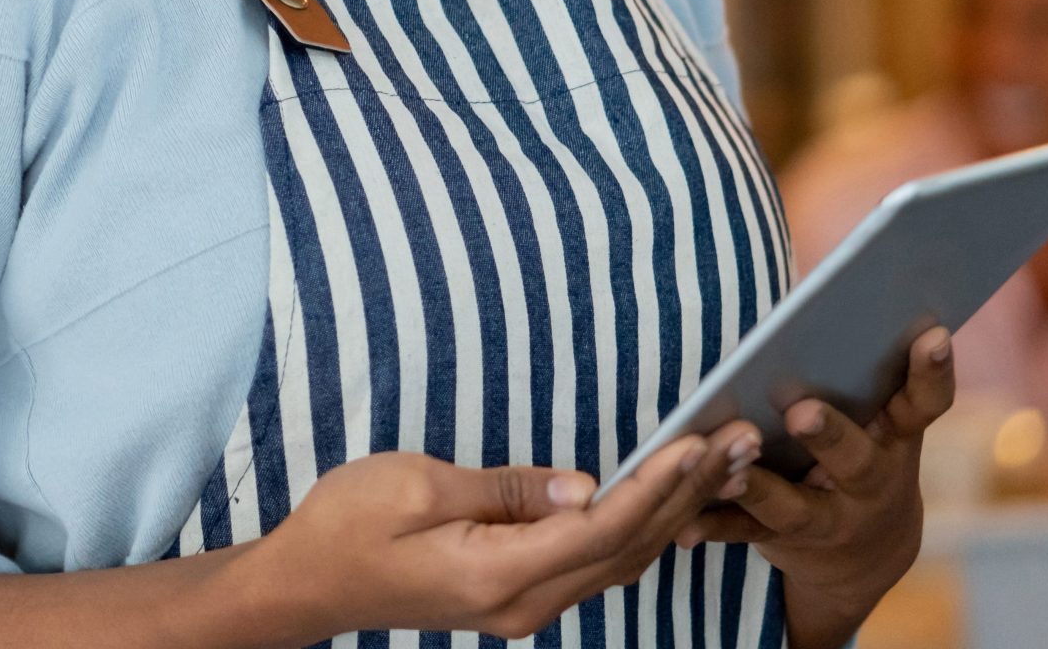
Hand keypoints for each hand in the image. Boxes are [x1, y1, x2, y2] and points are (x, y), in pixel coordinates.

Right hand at [241, 419, 762, 642]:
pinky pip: (596, 563)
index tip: (699, 441)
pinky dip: (641, 528)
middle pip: (627, 548)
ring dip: (676, 510)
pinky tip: (669, 500)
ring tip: (726, 464)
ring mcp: (522, 605)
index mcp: (499, 576)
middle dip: (688, 493)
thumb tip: (583, 486)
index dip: (655, 484)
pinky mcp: (514, 593)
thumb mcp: (416, 486)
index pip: (601, 528)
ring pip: (620, 560)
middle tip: (741, 441)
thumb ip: (505, 490)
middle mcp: (524, 603)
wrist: (306, 582)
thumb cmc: (347, 523)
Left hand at [679, 327, 957, 648]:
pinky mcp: (782, 541)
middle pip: (854, 460)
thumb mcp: (874, 413)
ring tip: (727, 469)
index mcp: (894, 438)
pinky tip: (682, 526)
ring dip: (758, 487)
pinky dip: (713, 527)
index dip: (932, 372)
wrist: (864, 553)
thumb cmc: (856, 446)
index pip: (923, 404)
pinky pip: (743, 534)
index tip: (933, 334)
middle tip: (801, 410)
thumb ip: (858, 366)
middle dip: (829, 435)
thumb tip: (840, 289)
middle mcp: (869, 483)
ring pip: (794, 507)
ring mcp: (828, 519)